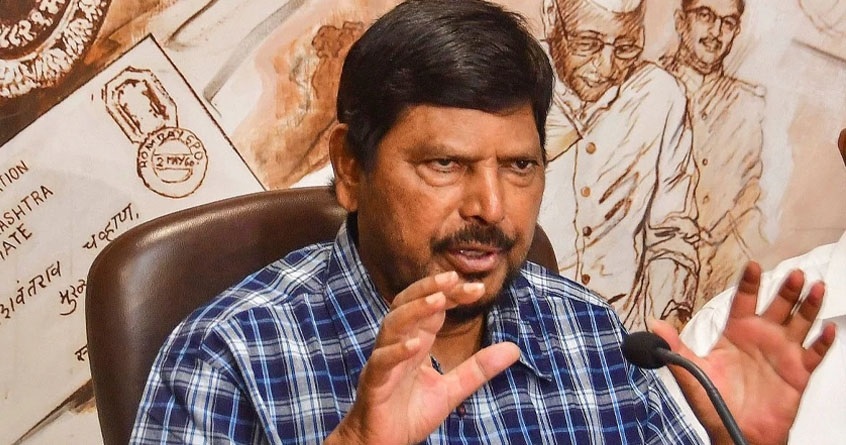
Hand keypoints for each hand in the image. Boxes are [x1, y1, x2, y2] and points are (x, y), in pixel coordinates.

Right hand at [325, 271, 519, 444]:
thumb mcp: (452, 390)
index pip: (432, 309)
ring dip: (414, 311)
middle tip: (454, 278)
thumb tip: (514, 349)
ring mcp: (384, 361)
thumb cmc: (409, 413)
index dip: (451, 295)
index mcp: (415, 343)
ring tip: (438, 301)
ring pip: (392, 325)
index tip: (476, 288)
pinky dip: (397, 351)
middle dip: (429, 289)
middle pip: (407, 305)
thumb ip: (478, 369)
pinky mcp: (374, 382)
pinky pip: (382, 361)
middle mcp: (398, 345)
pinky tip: (415, 345)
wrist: (380, 444)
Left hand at [652, 261, 835, 444]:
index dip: (749, 283)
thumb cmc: (713, 401)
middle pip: (778, 306)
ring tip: (816, 288)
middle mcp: (762, 337)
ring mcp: (782, 353)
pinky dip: (823, 341)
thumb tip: (653, 324)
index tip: (753, 266)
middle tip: (794, 274)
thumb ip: (674, 346)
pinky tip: (828, 328)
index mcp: (736, 332)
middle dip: (787, 290)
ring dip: (809, 306)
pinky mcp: (798, 372)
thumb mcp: (691, 371)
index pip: (744, 301)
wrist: (735, 431)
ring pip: (800, 322)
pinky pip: (815, 353)